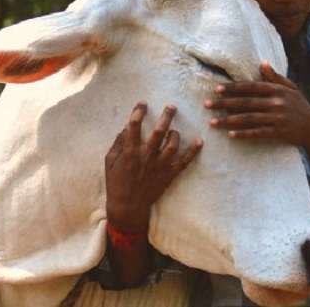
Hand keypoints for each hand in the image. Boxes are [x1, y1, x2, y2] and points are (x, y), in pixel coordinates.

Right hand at [105, 102, 202, 232]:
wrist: (127, 206)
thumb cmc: (116, 182)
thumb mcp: (110, 161)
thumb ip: (118, 143)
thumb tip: (126, 127)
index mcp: (130, 151)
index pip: (134, 126)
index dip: (138, 111)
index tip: (143, 103)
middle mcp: (146, 156)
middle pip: (159, 131)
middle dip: (166, 116)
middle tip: (172, 106)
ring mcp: (159, 166)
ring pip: (173, 145)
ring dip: (175, 134)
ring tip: (174, 130)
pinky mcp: (169, 175)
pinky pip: (184, 162)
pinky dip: (193, 151)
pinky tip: (200, 140)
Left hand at [204, 60, 309, 146]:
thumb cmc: (300, 106)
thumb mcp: (290, 88)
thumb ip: (275, 77)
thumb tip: (263, 62)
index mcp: (276, 90)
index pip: (250, 87)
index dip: (232, 88)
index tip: (216, 89)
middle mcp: (275, 102)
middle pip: (245, 103)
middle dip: (223, 104)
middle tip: (206, 105)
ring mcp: (277, 118)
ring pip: (248, 118)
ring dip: (228, 121)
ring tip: (212, 122)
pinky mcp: (278, 132)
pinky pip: (257, 132)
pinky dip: (243, 134)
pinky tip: (230, 134)